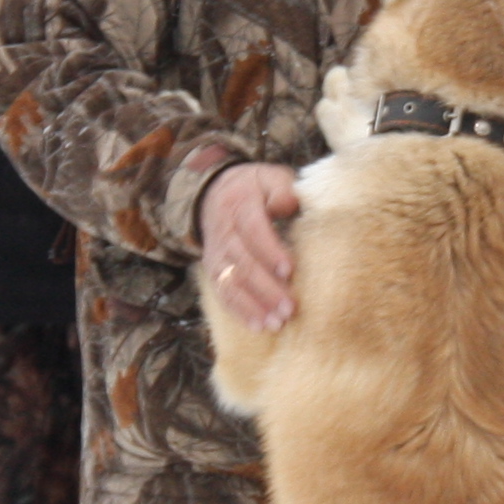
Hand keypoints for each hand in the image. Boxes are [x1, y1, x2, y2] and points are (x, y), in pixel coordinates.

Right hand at [200, 161, 301, 329]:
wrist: (215, 191)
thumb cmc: (255, 187)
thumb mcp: (270, 177)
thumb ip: (282, 189)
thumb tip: (289, 204)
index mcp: (240, 204)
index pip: (253, 229)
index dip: (270, 251)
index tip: (289, 270)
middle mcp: (223, 230)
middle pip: (242, 262)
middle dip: (265, 288)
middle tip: (289, 308)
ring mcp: (216, 252)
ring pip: (230, 282)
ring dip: (253, 305)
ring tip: (276, 324)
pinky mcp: (213, 269)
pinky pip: (222, 293)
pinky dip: (239, 311)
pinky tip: (258, 326)